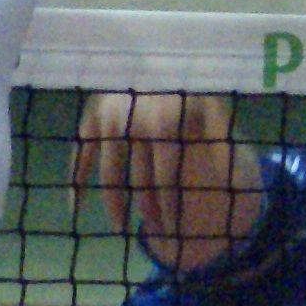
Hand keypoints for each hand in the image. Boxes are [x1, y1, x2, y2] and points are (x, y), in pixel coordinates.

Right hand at [72, 91, 239, 270]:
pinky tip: (76, 206)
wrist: (158, 76)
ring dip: (113, 202)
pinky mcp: (90, 118)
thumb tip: (228, 172)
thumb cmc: (189, 104)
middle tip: (152, 230)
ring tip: (120, 227)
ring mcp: (109, 115)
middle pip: (138, 172)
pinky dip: (77, 179)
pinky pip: (82, 155)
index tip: (171, 222)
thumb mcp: (212, 114)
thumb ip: (221, 140)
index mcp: (166, 114)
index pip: (166, 166)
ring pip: (109, 170)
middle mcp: (134, 113)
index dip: (167, 196)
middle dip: (144, 205)